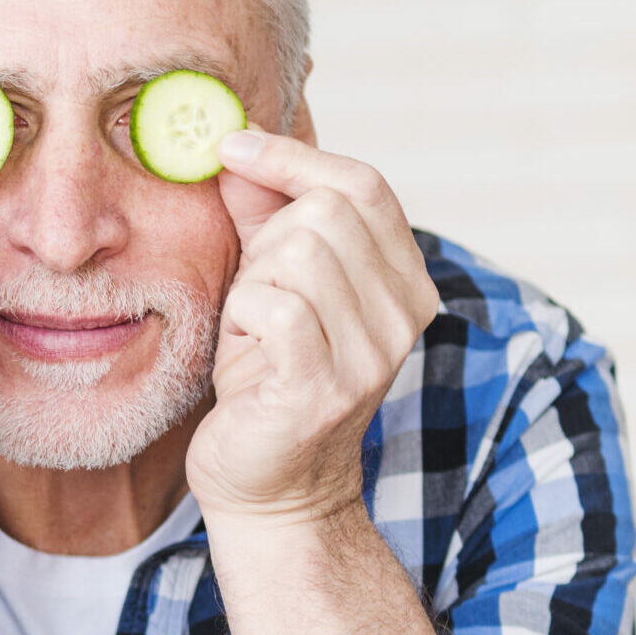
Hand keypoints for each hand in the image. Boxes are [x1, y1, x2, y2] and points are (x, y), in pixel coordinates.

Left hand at [188, 131, 438, 526]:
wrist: (267, 487)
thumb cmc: (263, 380)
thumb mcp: (266, 283)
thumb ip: (262, 217)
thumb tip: (235, 150)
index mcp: (405, 281)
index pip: (364, 186)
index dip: (293, 157)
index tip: (229, 147)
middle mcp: (406, 314)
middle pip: (325, 213)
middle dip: (266, 240)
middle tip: (250, 292)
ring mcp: (373, 354)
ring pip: (298, 255)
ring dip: (252, 284)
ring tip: (252, 332)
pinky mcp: (327, 388)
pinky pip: (275, 308)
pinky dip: (242, 317)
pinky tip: (244, 351)